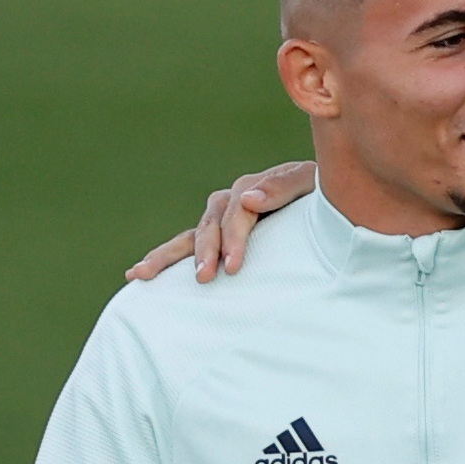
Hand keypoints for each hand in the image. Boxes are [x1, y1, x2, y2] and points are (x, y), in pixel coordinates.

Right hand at [125, 161, 318, 284]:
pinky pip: (188, 247)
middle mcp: (230, 202)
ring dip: (167, 256)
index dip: (234, 238)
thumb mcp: (310, 185)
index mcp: (252, 188)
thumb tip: (248, 199)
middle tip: (204, 279)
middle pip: (210, 225)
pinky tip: (138, 272)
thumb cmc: (322, 196)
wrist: (326, 200)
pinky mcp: (218, 238)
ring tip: (141, 274)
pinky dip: (164, 259)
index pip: (238, 212)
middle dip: (204, 253)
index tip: (233, 265)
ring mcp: (220, 220)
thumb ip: (282, 189)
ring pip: (190, 237)